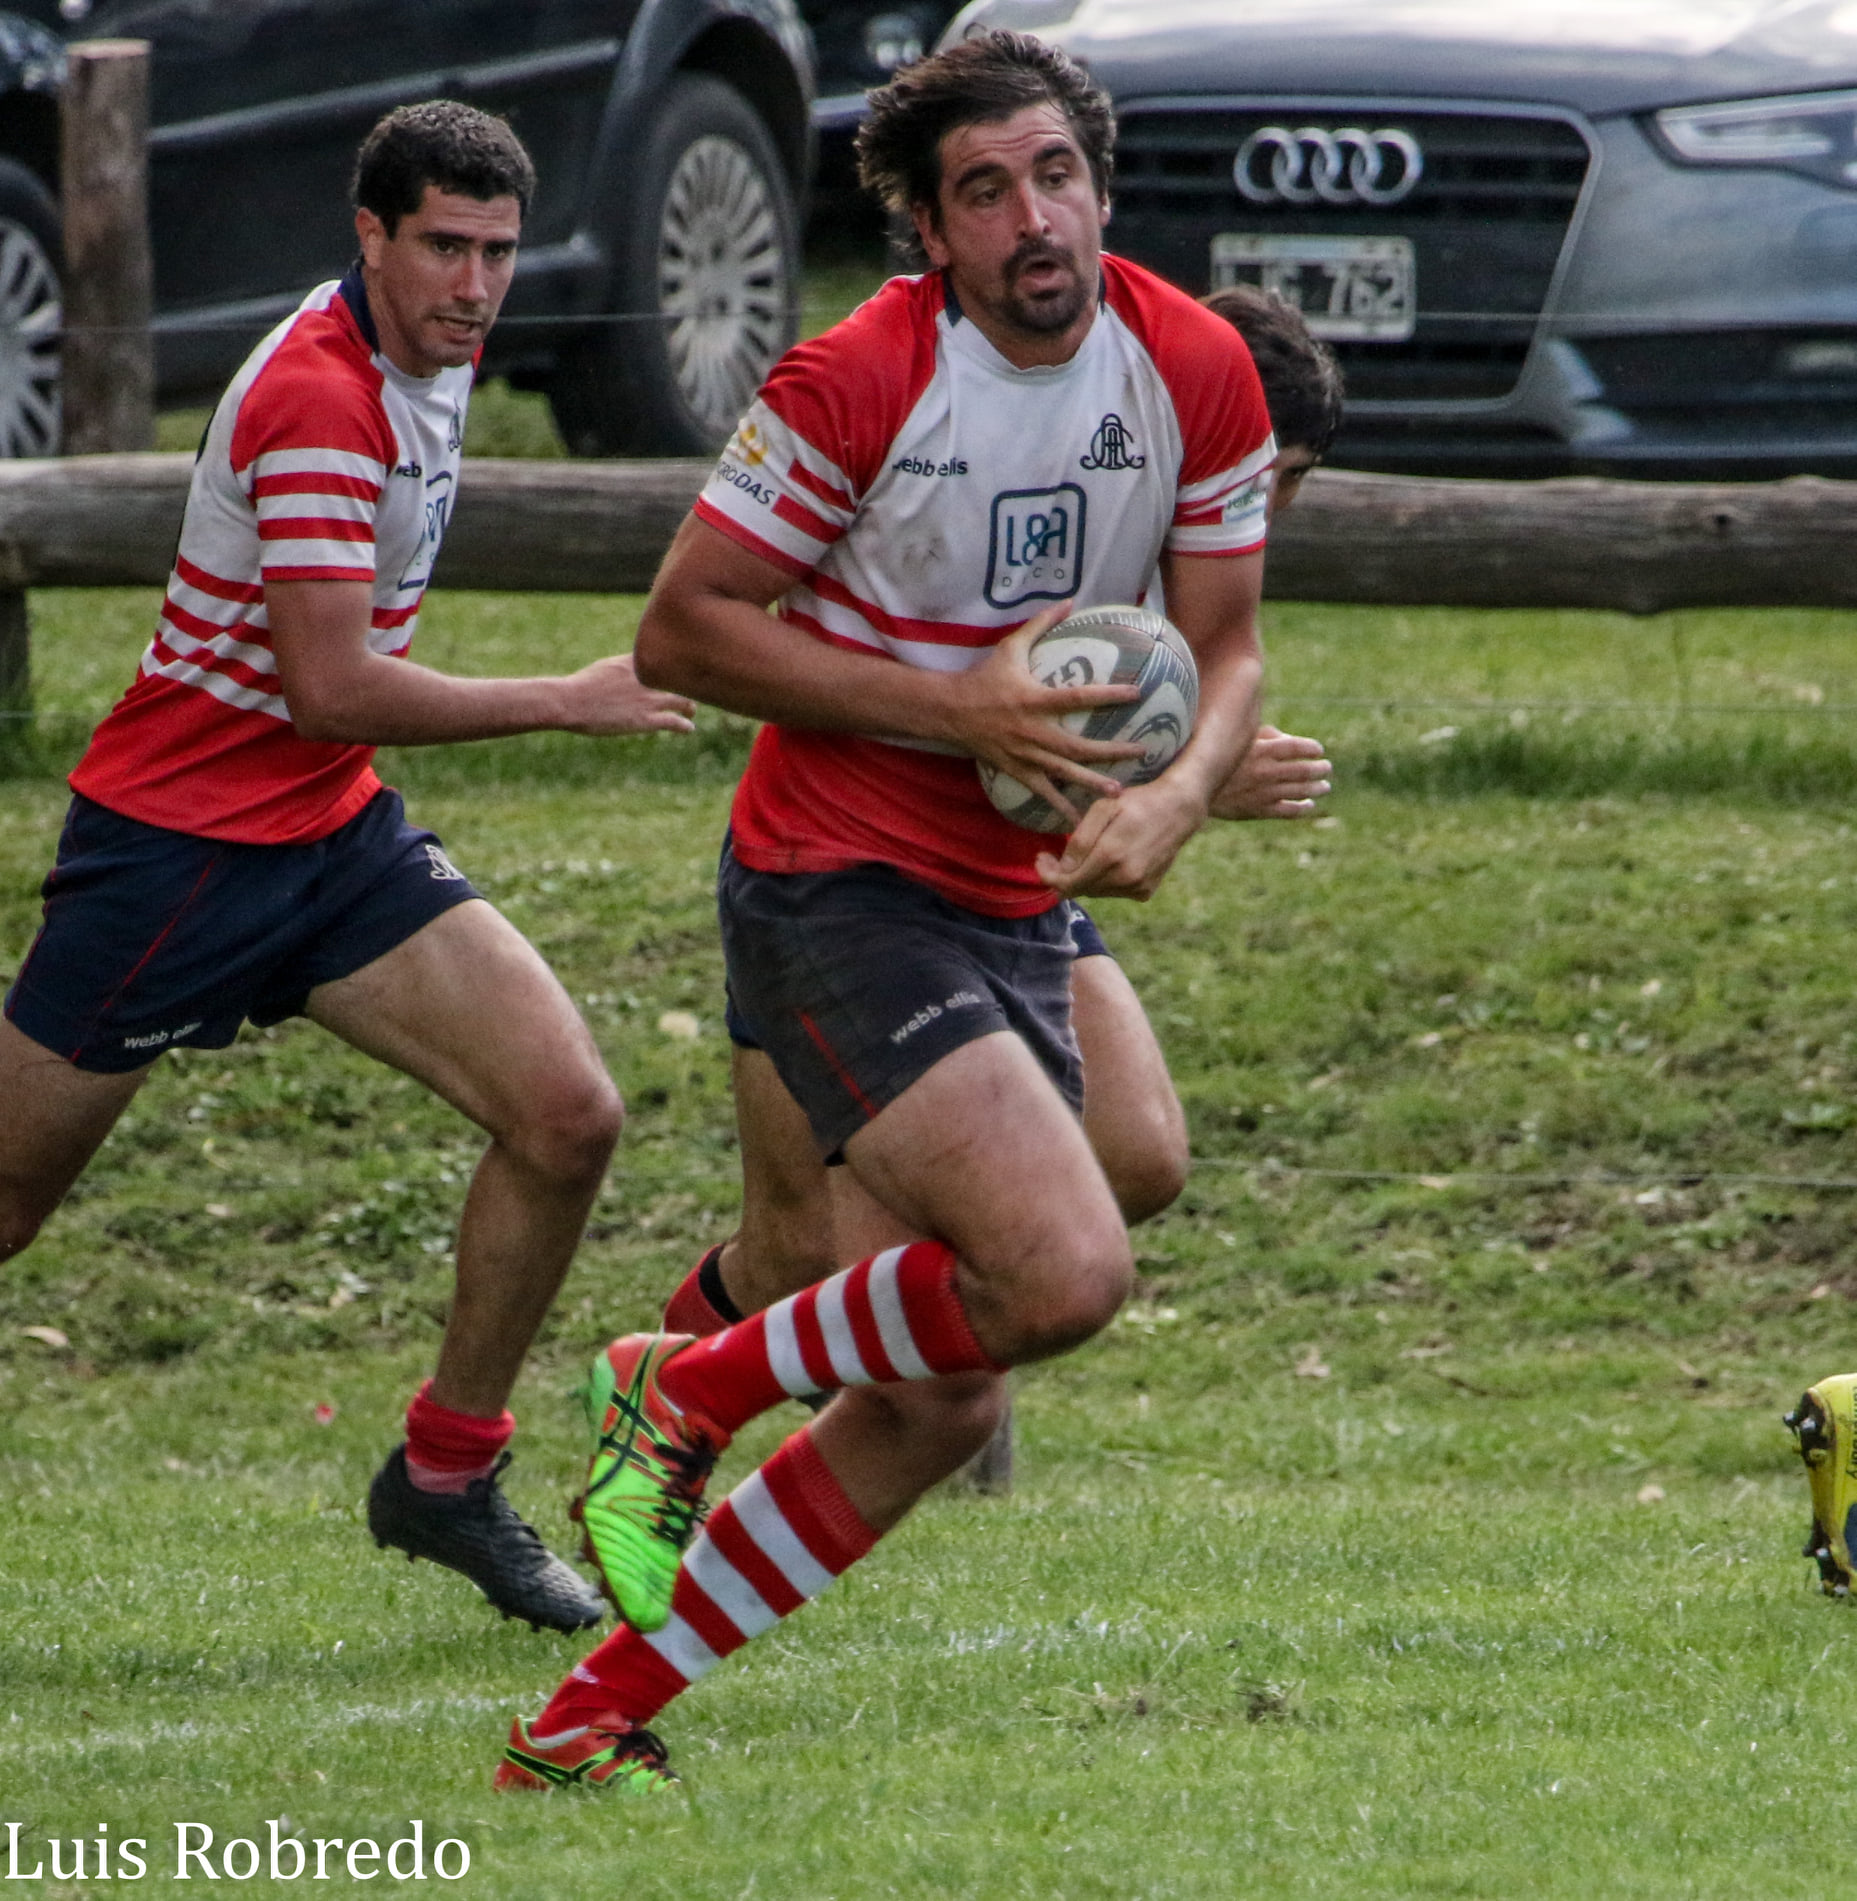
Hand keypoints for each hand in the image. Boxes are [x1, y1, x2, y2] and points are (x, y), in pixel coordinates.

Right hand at [559, 655, 696, 736]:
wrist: (571, 701)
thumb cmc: (581, 686)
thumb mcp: (605, 667)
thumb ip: (623, 668)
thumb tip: (627, 674)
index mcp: (635, 661)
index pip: (666, 660)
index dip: (675, 667)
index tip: (680, 672)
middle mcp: (647, 677)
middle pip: (680, 678)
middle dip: (687, 685)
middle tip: (690, 692)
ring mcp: (648, 698)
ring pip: (683, 700)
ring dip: (689, 707)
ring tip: (690, 711)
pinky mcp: (645, 719)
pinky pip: (674, 721)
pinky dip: (685, 726)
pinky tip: (688, 729)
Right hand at [942, 601, 1144, 828]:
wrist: (950, 711)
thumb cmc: (984, 677)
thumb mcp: (1011, 647)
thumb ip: (1042, 624)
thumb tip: (1070, 601)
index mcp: (1035, 700)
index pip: (1079, 698)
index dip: (1109, 695)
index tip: (1137, 693)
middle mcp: (1033, 731)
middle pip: (1079, 745)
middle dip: (1112, 750)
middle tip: (1142, 753)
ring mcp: (1025, 755)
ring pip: (1064, 772)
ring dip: (1092, 783)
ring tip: (1120, 792)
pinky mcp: (1016, 771)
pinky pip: (1041, 792)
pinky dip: (1059, 806)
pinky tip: (1078, 820)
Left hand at [1034, 776, 1203, 901]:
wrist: (1179, 809)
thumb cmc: (1137, 803)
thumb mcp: (1103, 809)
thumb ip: (1080, 841)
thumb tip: (1062, 870)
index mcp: (1110, 856)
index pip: (1066, 882)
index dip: (1047, 874)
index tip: (1041, 860)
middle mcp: (1124, 878)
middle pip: (1079, 889)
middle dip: (1062, 875)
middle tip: (1053, 857)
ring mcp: (1137, 887)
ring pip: (1095, 892)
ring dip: (1084, 877)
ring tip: (1084, 856)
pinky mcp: (1146, 891)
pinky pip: (1113, 892)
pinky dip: (1104, 880)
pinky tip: (1109, 861)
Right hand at [1207, 726, 1330, 820]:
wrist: (1193, 788)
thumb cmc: (1216, 758)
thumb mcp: (1239, 738)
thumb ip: (1265, 735)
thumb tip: (1288, 740)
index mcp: (1262, 750)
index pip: (1297, 747)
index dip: (1312, 748)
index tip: (1318, 749)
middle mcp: (1266, 772)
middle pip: (1303, 770)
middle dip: (1319, 769)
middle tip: (1326, 768)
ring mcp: (1264, 793)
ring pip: (1300, 791)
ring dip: (1316, 788)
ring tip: (1325, 786)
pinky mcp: (1258, 810)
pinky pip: (1287, 811)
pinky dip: (1302, 808)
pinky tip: (1309, 805)